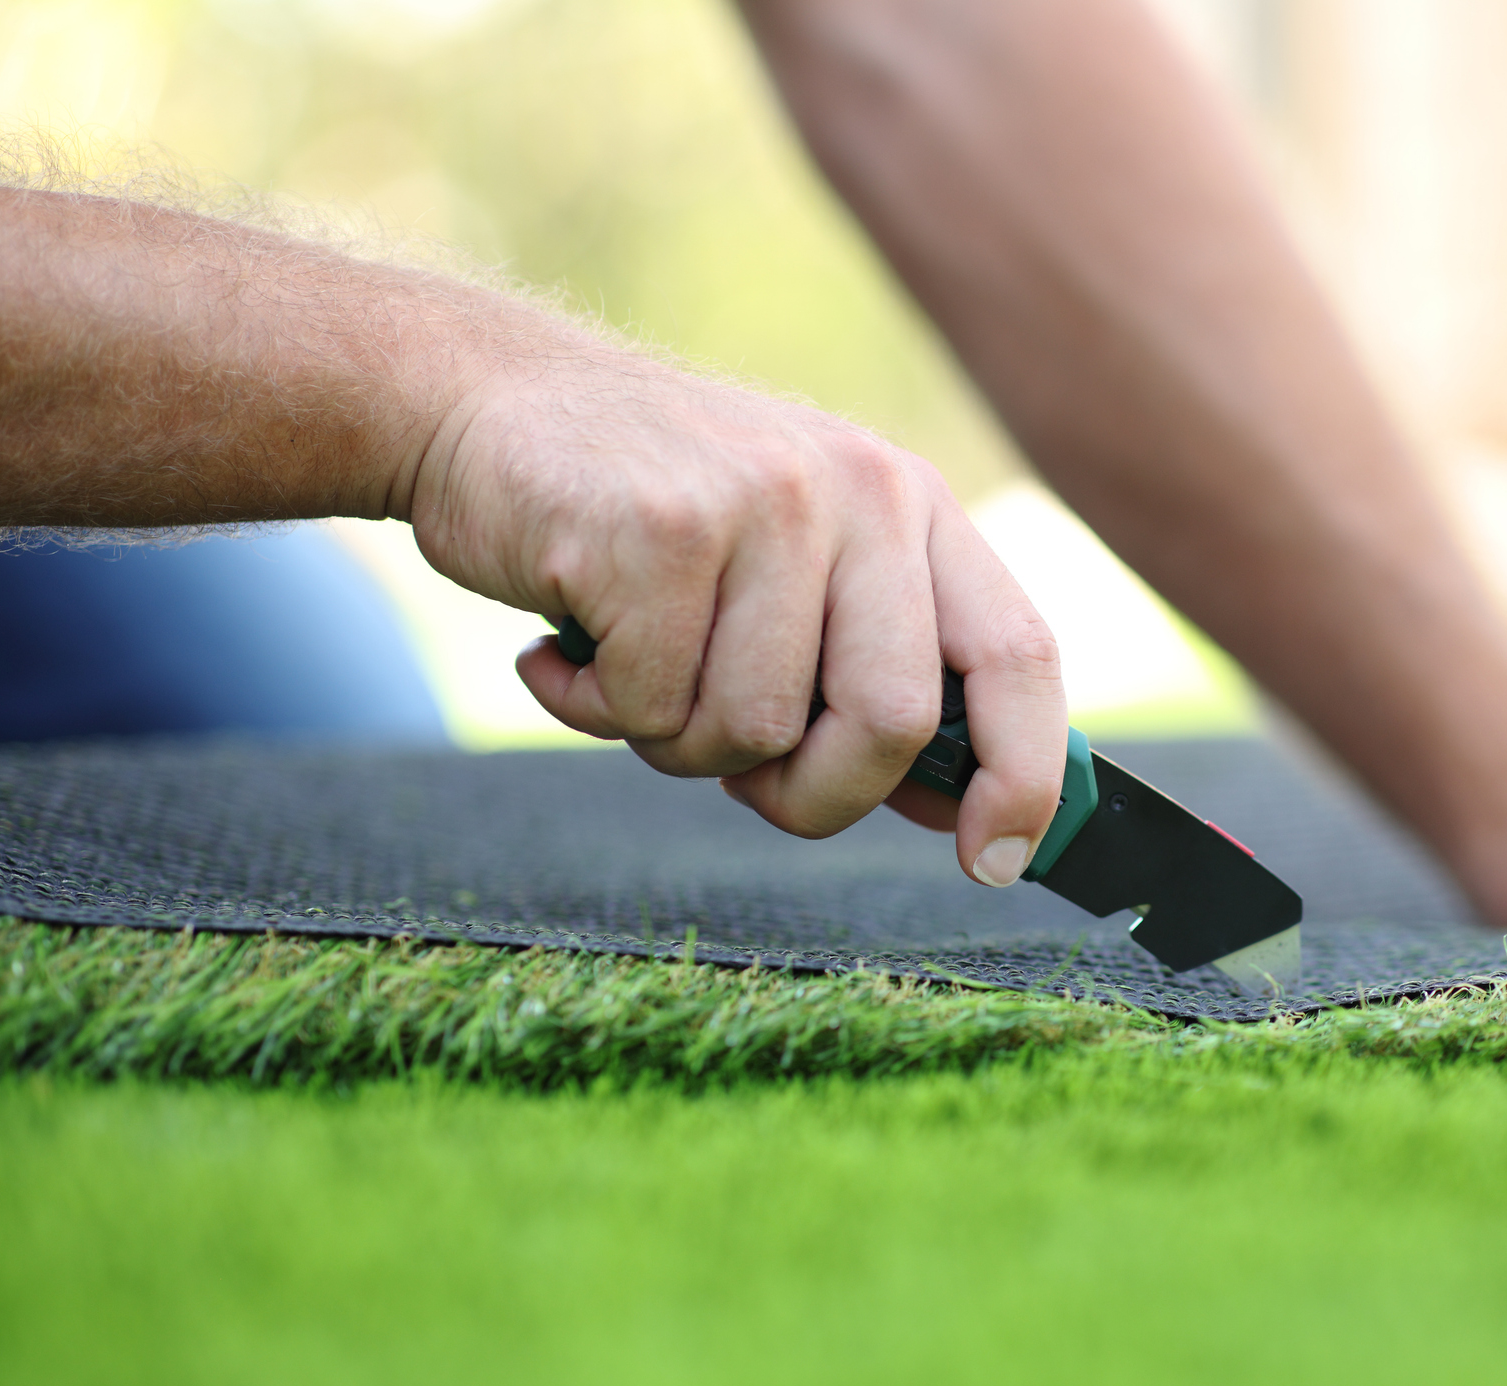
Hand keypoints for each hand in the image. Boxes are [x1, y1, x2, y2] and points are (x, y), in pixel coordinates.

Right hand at [403, 333, 1066, 886]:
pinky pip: (652, 708)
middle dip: (812, 793)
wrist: (482, 401)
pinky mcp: (659, 529)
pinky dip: (593, 709)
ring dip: (677, 742)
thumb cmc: (650, 516)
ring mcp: (763, 502)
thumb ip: (875, 670)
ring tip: (632, 663)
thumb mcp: (795, 565)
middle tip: (739, 777)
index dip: (1024, 775)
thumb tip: (964, 809)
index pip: (1018, 652)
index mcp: (911, 504)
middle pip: (892, 723)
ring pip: (756, 731)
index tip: (993, 862)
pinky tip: (568, 638)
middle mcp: (858, 490)